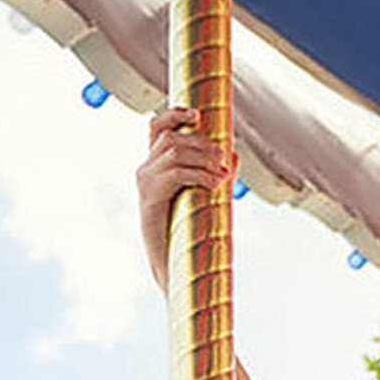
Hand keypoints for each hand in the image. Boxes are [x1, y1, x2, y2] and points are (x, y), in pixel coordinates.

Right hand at [135, 107, 234, 286]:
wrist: (173, 265)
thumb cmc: (189, 233)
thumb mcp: (206, 197)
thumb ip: (217, 174)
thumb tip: (234, 154)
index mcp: (157, 166)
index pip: (157, 127)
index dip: (174, 114)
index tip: (197, 114)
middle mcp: (147, 170)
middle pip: (171, 137)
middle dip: (202, 144)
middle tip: (224, 160)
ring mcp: (146, 182)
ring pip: (173, 151)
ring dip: (203, 159)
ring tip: (223, 175)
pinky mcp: (150, 197)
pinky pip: (175, 173)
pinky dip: (199, 175)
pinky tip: (215, 185)